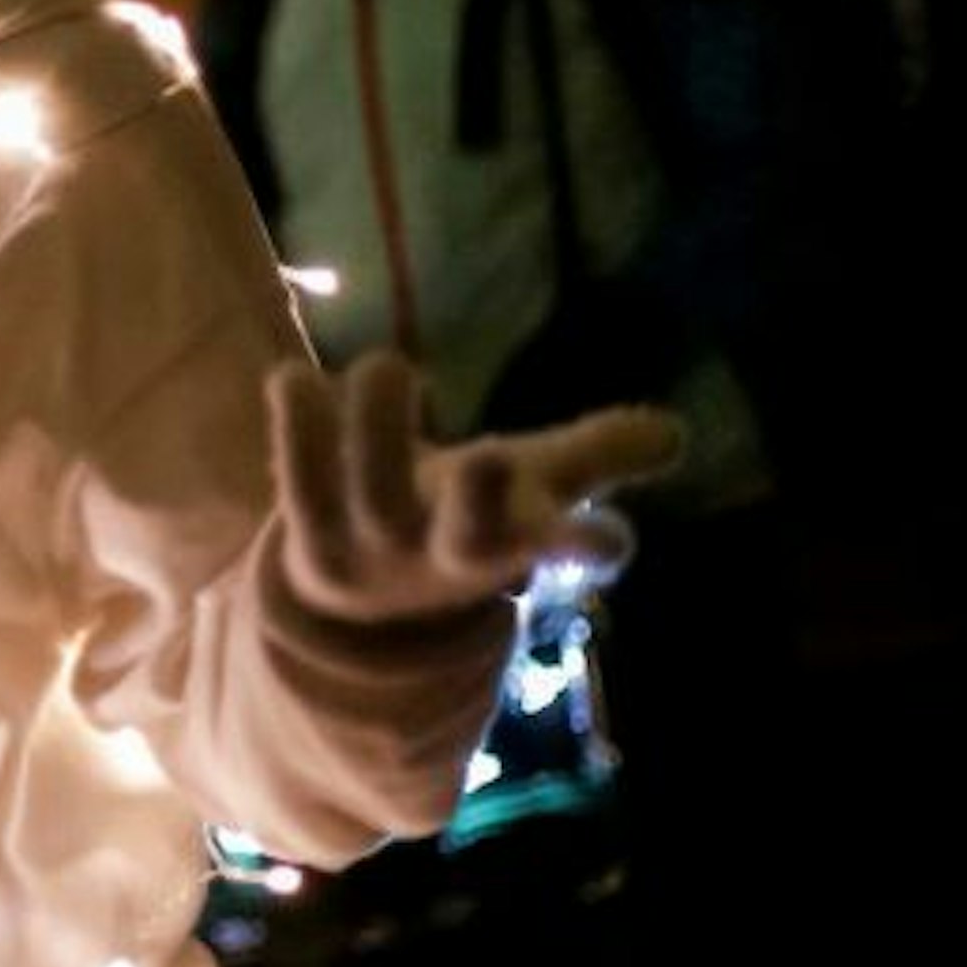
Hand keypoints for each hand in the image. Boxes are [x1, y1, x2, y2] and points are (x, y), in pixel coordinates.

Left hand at [269, 354, 681, 625]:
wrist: (364, 599)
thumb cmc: (467, 519)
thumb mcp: (537, 485)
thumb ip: (598, 453)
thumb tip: (674, 433)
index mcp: (510, 542)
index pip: (560, 550)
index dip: (587, 548)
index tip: (611, 542)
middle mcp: (443, 552)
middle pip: (464, 536)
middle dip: (480, 503)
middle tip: (491, 457)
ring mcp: (375, 548)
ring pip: (374, 496)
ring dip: (379, 434)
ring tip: (389, 368)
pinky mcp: (311, 536)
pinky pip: (300, 485)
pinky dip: (298, 431)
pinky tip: (292, 376)